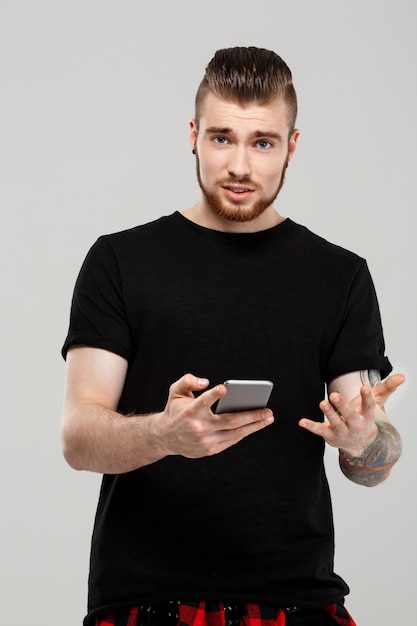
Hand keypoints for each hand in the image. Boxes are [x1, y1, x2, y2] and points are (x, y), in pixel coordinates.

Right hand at [152, 373, 273, 457]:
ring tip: (268, 418)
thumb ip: (188, 380)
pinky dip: (244, 433)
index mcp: (190, 411)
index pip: (203, 402)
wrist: (165, 437)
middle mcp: (198, 427)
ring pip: (235, 433)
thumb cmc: (175, 410)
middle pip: (229, 421)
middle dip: (251, 415)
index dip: (213, 395)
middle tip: (268, 410)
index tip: (224, 388)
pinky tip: (255, 426)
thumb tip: (206, 382)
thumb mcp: (175, 391)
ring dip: (254, 426)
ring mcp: (205, 441)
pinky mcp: (210, 450)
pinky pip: (231, 440)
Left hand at [299, 373, 404, 456]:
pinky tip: (301, 421)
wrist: (360, 443)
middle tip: (334, 394)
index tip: (365, 387)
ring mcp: (342, 431)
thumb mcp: (377, 402)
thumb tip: (402, 376)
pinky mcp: (329, 435)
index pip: (369, 406)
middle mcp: (355, 424)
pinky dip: (310, 426)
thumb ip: (388, 388)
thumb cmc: (365, 416)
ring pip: (335, 423)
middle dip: (342, 406)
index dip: (367, 397)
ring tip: (322, 402)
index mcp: (367, 415)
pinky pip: (319, 430)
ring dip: (328, 414)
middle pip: (350, 416)